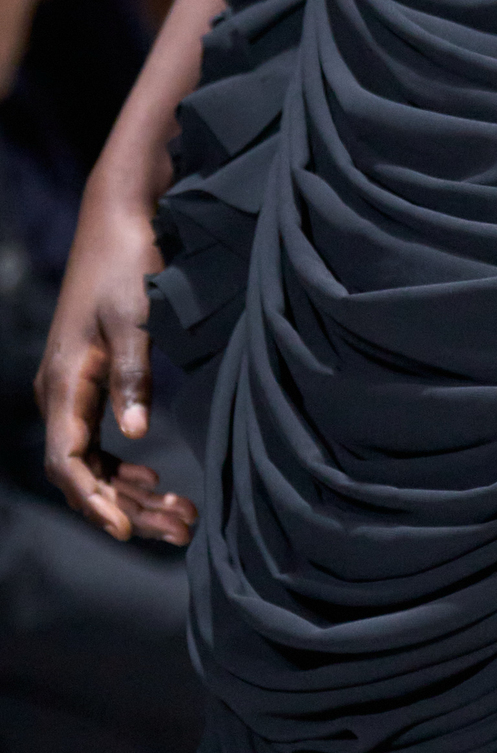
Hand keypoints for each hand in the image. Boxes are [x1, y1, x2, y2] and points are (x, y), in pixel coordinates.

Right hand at [34, 181, 198, 545]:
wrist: (118, 222)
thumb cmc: (127, 266)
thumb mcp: (135, 321)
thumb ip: (134, 379)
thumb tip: (135, 436)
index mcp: (65, 383)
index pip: (68, 461)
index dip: (96, 501)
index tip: (130, 530)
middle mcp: (59, 394)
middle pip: (81, 473)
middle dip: (127, 508)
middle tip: (182, 529)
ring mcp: (71, 392)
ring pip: (91, 464)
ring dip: (131, 495)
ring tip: (182, 516)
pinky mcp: (87, 387)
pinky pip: (97, 445)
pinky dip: (125, 470)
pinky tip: (156, 484)